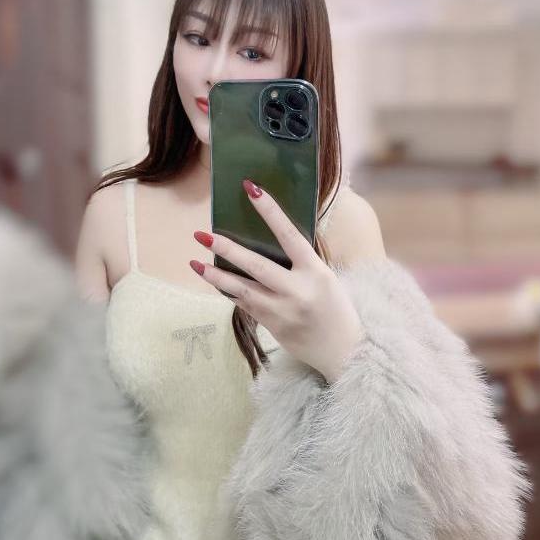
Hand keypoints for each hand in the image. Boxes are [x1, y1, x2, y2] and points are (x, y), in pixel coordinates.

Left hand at [190, 179, 364, 383]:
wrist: (344, 350)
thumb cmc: (335, 307)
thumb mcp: (325, 277)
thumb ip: (301, 261)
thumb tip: (270, 237)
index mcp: (316, 272)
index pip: (290, 235)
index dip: (271, 211)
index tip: (252, 189)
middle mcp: (297, 290)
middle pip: (257, 265)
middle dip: (228, 249)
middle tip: (204, 234)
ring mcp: (283, 311)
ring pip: (243, 289)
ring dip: (216, 276)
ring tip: (194, 263)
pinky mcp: (272, 326)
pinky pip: (245, 304)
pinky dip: (229, 291)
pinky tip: (213, 280)